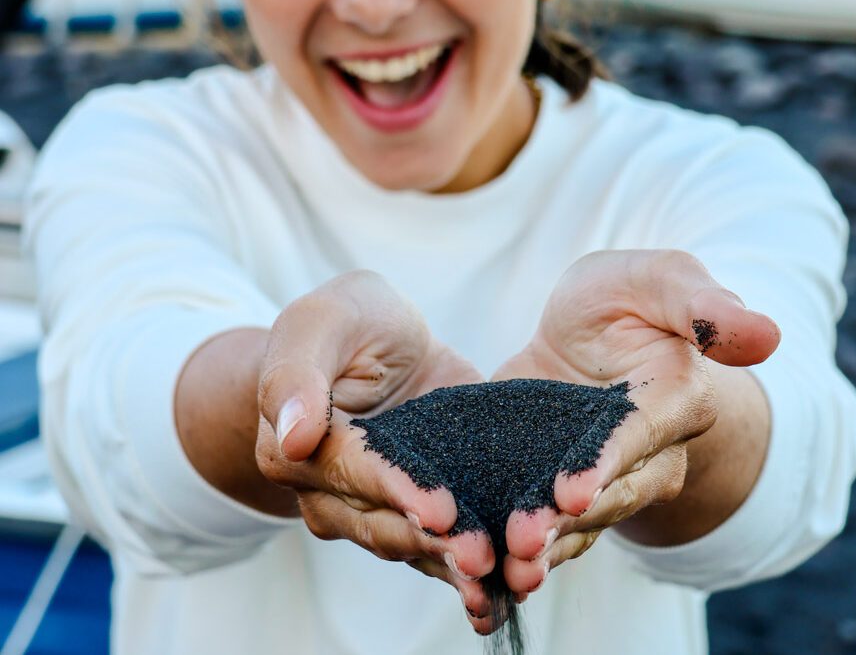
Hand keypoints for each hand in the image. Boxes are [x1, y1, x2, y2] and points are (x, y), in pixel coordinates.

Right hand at [256, 271, 496, 631]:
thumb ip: (298, 371)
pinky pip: (444, 543)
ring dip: (455, 565)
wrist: (380, 340)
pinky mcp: (425, 506)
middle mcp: (332, 493)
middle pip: (384, 524)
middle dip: (434, 542)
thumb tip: (293, 435)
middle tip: (481, 556)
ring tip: (502, 577)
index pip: (351, 473)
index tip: (440, 509)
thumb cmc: (345, 322)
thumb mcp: (323, 320)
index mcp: (294, 449)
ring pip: (415, 545)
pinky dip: (473, 563)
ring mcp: (380, 506)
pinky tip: (513, 583)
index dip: (396, 491)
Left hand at [492, 249, 780, 598]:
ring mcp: (595, 475)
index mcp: (674, 398)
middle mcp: (643, 452)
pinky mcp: (551, 482)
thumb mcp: (656, 280)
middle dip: (565, 521)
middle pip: (608, 494)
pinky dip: (510, 545)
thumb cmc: (629, 298)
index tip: (573, 493)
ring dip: (541, 550)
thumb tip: (767, 335)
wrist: (589, 329)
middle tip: (523, 543)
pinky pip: (539, 520)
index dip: (608, 463)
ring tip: (501, 574)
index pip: (641, 435)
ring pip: (574, 522)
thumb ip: (701, 304)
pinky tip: (477, 574)